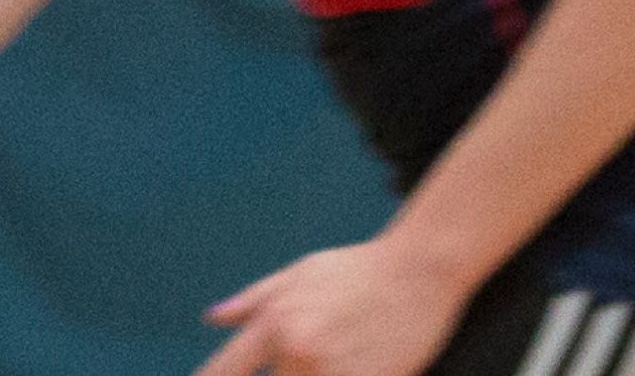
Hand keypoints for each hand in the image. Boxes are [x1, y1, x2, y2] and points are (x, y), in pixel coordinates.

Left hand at [193, 239, 481, 375]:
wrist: (422, 269)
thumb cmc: (359, 268)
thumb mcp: (300, 273)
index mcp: (275, 323)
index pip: (225, 372)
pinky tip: (361, 361)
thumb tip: (212, 318)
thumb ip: (254, 302)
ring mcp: (335, 373)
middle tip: (318, 349)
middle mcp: (298, 350)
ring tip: (341, 354)